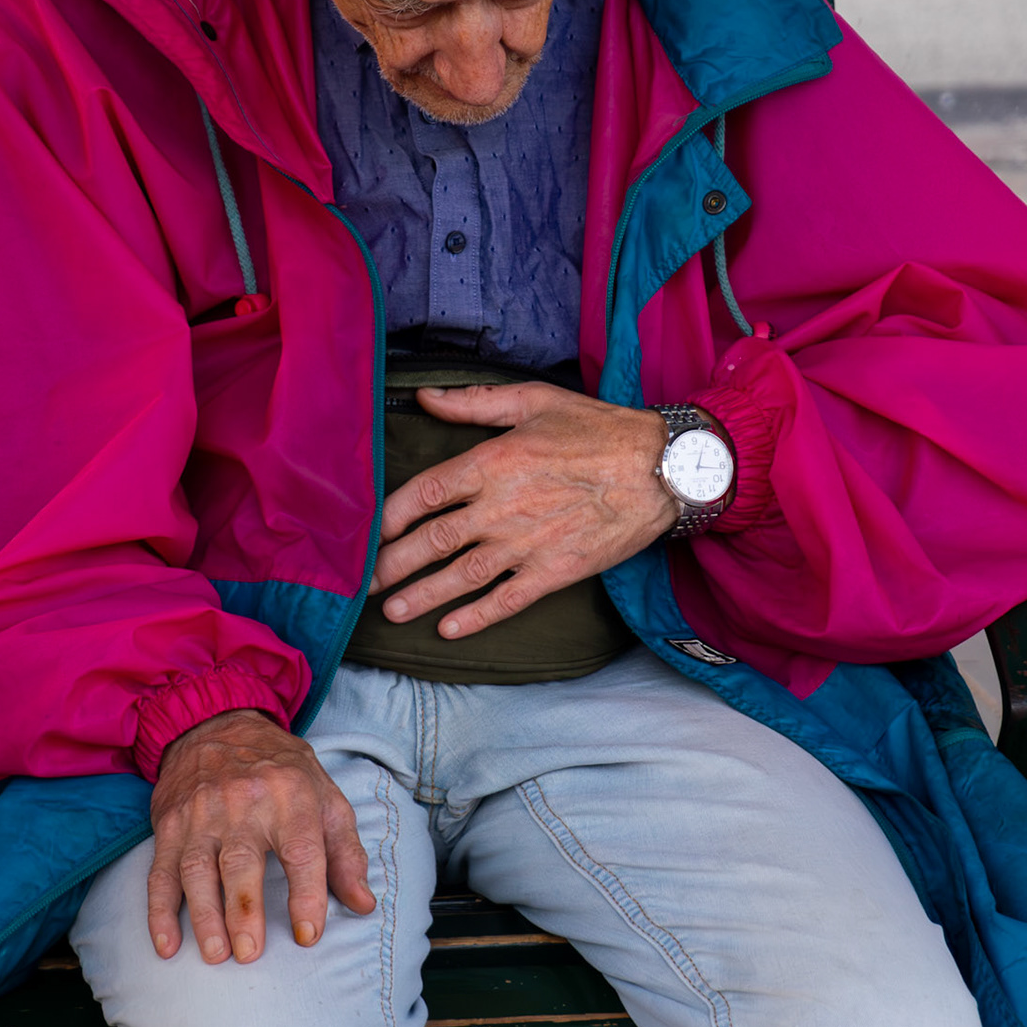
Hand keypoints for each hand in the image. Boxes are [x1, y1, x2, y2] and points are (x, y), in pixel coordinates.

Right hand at [146, 709, 374, 965]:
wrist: (217, 725)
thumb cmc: (281, 770)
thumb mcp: (325, 797)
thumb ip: (346, 852)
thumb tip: (364, 903)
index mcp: (290, 797)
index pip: (301, 851)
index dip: (307, 895)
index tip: (308, 935)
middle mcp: (242, 804)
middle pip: (241, 862)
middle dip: (244, 910)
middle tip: (250, 953)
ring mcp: (201, 815)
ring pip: (197, 869)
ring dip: (204, 915)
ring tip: (217, 954)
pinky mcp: (170, 825)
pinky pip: (161, 871)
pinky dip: (159, 911)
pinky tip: (166, 944)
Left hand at [369, 382, 676, 639]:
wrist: (662, 469)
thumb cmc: (598, 429)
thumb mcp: (535, 400)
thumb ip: (475, 402)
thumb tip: (425, 397)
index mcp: (493, 462)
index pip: (424, 493)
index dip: (389, 516)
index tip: (369, 532)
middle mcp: (502, 507)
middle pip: (432, 541)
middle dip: (392, 565)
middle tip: (364, 583)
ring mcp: (527, 544)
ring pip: (461, 577)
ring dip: (422, 596)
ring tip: (392, 610)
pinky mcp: (555, 572)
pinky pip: (506, 600)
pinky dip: (474, 618)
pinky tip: (449, 628)